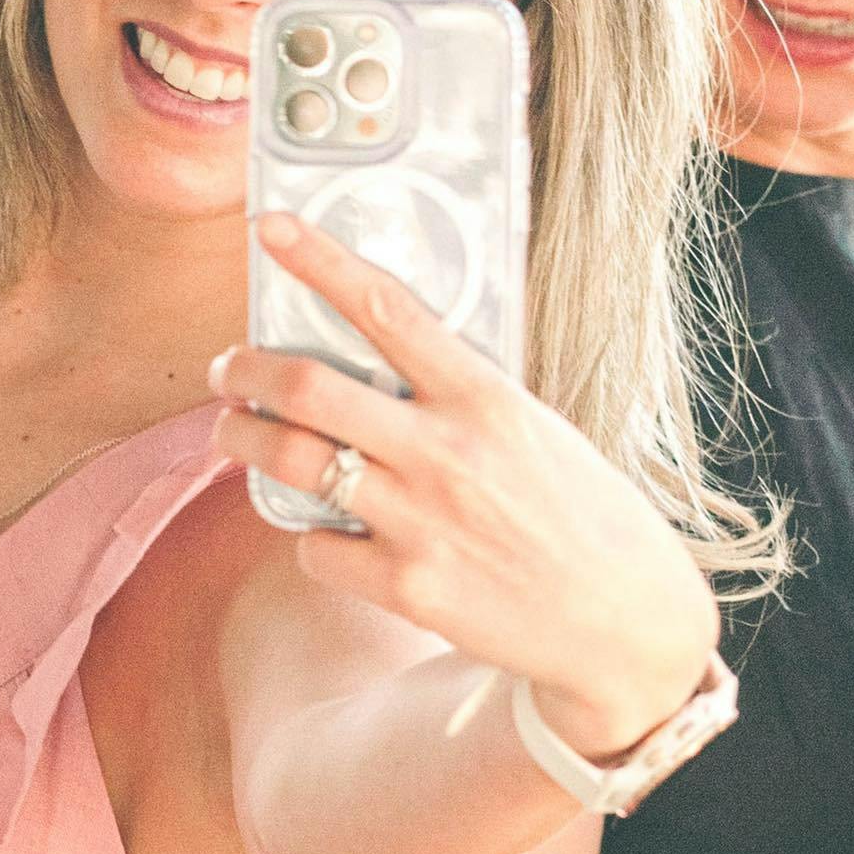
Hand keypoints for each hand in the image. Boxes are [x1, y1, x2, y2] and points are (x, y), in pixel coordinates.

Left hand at [212, 216, 719, 763]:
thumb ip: (464, 403)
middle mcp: (447, 453)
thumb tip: (387, 374)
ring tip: (235, 434)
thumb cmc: (589, 520)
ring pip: (288, 462)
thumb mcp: (538, 434)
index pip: (386, 308)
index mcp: (487, 400)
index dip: (318, 261)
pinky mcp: (407, 587)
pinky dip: (311, 538)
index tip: (270, 229)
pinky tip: (331, 537)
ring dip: (242, 441)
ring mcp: (421, 521)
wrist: (625, 624)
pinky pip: (316, 549)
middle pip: (306, 387)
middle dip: (244, 369)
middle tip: (228, 369)